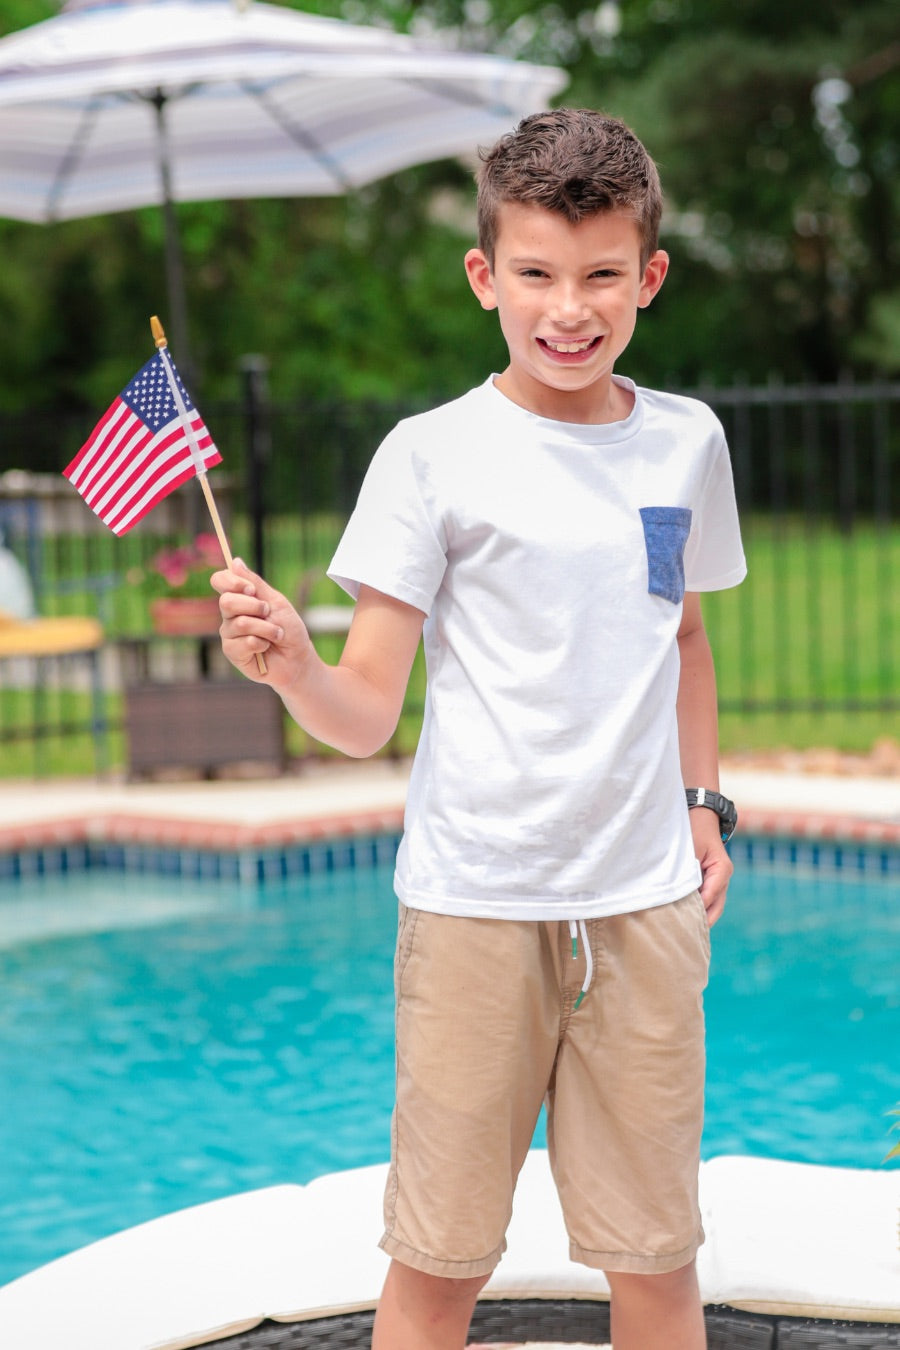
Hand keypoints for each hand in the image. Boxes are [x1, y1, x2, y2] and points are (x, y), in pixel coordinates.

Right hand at [210, 558, 312, 689]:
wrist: (298, 658)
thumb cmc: (289, 629)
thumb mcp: (276, 602)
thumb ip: (256, 584)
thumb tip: (234, 561)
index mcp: (239, 599)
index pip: (220, 581)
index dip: (231, 581)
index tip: (250, 589)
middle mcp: (230, 615)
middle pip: (227, 602)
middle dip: (254, 606)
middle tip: (268, 613)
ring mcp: (230, 635)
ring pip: (240, 623)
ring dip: (266, 628)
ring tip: (276, 634)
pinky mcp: (233, 653)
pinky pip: (243, 643)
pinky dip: (262, 644)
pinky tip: (266, 648)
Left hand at [689, 807, 732, 926]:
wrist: (700, 815)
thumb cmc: (694, 829)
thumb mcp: (690, 849)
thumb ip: (688, 872)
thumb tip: (679, 893)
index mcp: (722, 871)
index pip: (710, 897)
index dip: (697, 910)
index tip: (683, 923)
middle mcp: (723, 878)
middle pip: (715, 908)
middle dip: (701, 922)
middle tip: (684, 938)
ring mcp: (718, 881)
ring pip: (711, 906)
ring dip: (699, 917)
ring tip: (682, 932)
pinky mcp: (709, 881)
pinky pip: (705, 899)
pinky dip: (696, 908)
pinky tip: (683, 918)